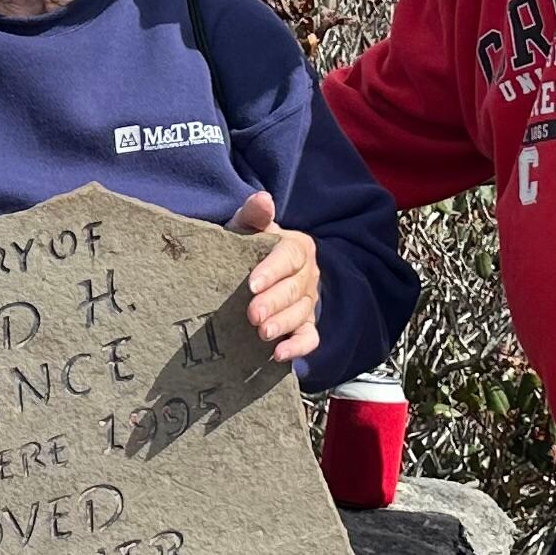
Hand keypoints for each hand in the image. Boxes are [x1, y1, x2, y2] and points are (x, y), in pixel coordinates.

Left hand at [228, 191, 321, 362]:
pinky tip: (280, 355)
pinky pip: (309, 337)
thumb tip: (262, 199)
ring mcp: (308, 302)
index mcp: (297, 247)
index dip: (272, 270)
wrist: (248, 270)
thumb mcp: (246, 227)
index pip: (290, 256)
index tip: (252, 284)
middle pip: (295, 289)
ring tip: (263, 334)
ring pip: (302, 314)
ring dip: (283, 325)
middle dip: (274, 303)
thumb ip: (254, 214)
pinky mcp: (304, 325)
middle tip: (253, 315)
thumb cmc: (246, 245)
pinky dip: (298, 347)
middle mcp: (308, 275)